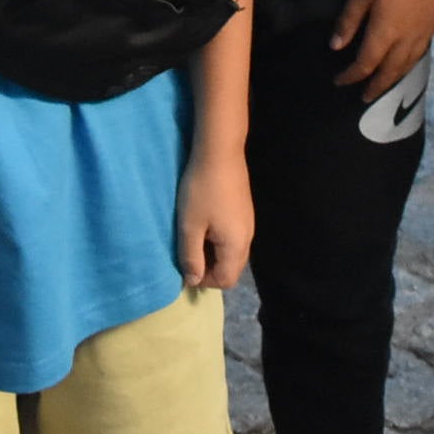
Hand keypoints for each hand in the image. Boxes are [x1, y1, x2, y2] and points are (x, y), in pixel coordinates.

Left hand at [177, 147, 252, 289]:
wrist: (220, 152)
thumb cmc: (202, 190)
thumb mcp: (190, 226)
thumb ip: (191, 257)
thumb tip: (193, 282)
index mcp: (236, 246)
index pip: (225, 280)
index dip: (204, 281)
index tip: (185, 266)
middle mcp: (248, 238)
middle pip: (232, 268)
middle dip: (210, 269)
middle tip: (188, 254)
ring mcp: (248, 223)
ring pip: (233, 252)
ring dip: (214, 254)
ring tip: (194, 238)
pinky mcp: (245, 211)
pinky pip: (234, 238)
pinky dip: (219, 240)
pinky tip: (205, 224)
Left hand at [333, 0, 433, 98]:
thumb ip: (349, 21)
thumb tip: (336, 47)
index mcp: (385, 33)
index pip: (366, 64)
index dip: (351, 76)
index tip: (338, 82)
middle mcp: (406, 39)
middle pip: (390, 71)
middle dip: (375, 85)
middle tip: (363, 97)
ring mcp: (423, 31)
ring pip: (407, 65)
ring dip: (393, 78)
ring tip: (383, 84)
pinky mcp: (433, 21)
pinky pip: (419, 54)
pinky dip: (408, 65)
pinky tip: (405, 61)